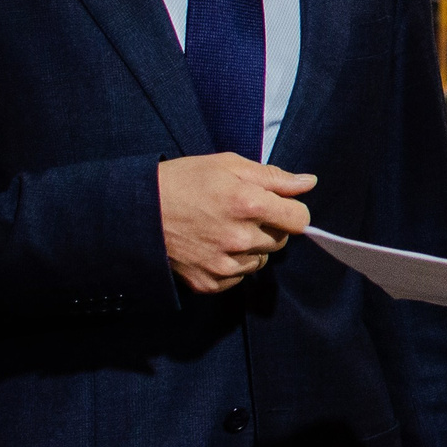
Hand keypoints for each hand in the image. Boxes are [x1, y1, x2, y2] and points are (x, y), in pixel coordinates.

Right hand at [158, 153, 315, 293]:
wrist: (138, 211)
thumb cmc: (184, 180)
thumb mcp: (228, 165)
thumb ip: (274, 177)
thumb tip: (309, 182)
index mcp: (248, 204)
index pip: (299, 220)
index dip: (292, 211)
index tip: (278, 206)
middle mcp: (239, 238)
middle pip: (281, 241)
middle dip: (270, 227)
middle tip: (243, 213)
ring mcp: (223, 264)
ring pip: (261, 261)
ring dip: (252, 248)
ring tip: (224, 229)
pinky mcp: (208, 282)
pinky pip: (239, 277)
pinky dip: (233, 265)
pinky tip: (213, 246)